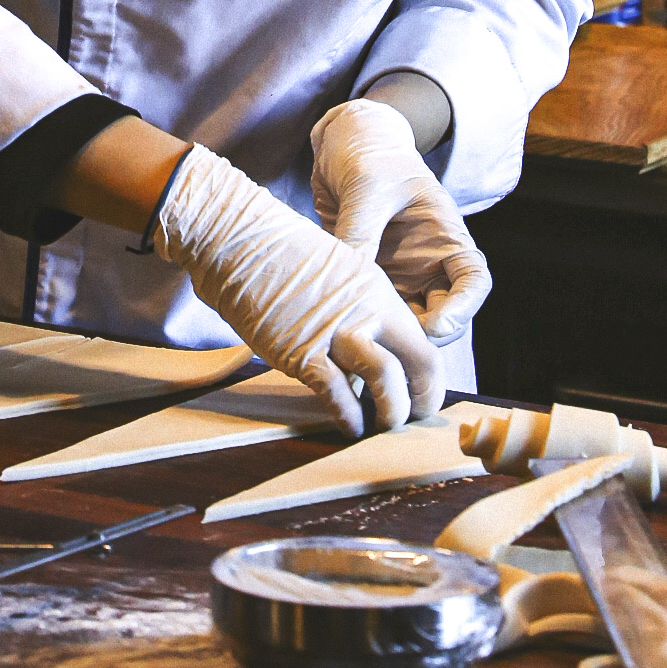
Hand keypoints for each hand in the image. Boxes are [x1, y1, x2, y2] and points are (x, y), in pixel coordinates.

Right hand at [152, 144, 441, 437]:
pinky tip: (349, 427)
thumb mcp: (335, 269)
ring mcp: (336, 330)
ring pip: (387, 380)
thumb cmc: (277, 253)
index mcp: (377, 289)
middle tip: (412, 419)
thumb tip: (365, 343)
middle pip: (421, 362)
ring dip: (390, 412)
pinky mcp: (303, 350)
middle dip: (422, 400)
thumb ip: (356, 306)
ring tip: (382, 427)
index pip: (424, 340)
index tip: (420, 394)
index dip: (428, 376)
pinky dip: (348, 417)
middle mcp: (367, 309)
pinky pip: (338, 394)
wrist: (238, 239)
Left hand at [310, 97, 490, 347]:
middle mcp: (427, 263)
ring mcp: (399, 275)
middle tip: (395, 344)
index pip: (473, 280)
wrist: (342, 146)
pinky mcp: (369, 281)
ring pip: (408, 323)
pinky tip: (343, 336)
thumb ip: (362, 231)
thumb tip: (351, 280)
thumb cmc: (370, 156)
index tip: (439, 325)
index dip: (464, 308)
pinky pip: (373, 313)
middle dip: (426, 336)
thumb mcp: (368, 187)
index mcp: (444, 236)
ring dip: (393, 338)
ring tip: (367, 349)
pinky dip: (363, 327)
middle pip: (444, 315)